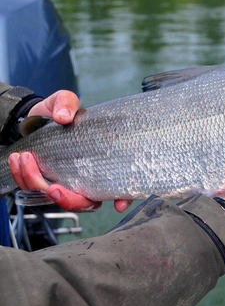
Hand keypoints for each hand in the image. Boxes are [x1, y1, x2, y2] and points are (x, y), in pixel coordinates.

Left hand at [8, 91, 132, 212]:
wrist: (34, 117)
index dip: (123, 198)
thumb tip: (63, 117)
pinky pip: (35, 189)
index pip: (120, 186)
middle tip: (54, 188)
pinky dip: (24, 177)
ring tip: (24, 157)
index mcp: (102, 161)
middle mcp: (87, 177)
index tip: (119, 204)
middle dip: (69, 200)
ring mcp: (66, 182)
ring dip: (37, 182)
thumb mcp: (64, 101)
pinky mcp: (45, 182)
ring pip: (56, 198)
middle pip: (86, 203)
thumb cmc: (58, 111)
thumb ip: (66, 104)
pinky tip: (18, 159)